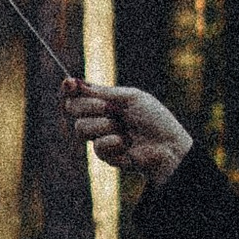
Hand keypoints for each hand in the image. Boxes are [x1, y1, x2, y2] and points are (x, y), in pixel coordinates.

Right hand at [63, 81, 193, 182]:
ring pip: (81, 128)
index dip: (68, 89)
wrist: (169, 146)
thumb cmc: (155, 119)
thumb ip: (103, 92)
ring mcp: (101, 137)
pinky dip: (113, 144)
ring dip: (104, 126)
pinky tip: (127, 146)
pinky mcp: (107, 156)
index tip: (70, 84)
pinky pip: (97, 147)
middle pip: (72, 109)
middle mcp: (99, 118)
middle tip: (110, 108)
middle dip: (88, 107)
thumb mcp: (131, 98)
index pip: (77, 94)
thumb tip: (76, 82)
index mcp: (104, 101)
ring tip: (124, 131)